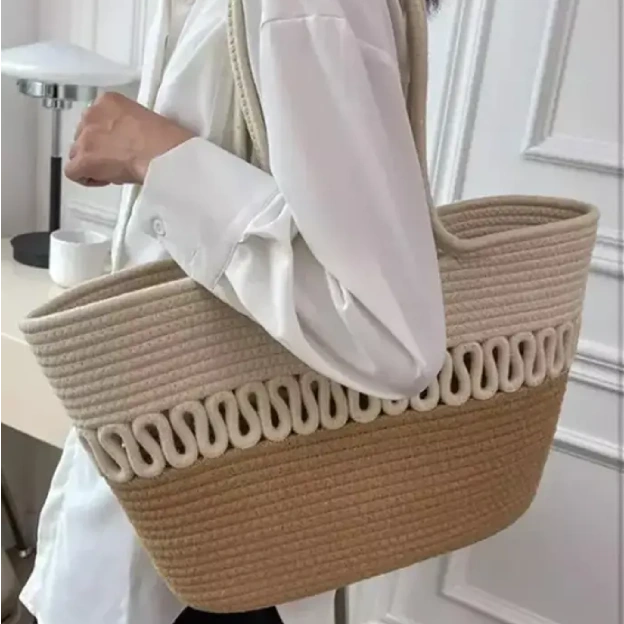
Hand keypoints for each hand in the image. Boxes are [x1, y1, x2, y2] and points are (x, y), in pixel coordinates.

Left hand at [65, 92, 195, 186]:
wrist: (162, 153)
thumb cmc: (164, 139)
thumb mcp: (143, 119)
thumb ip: (125, 125)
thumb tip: (121, 143)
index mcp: (107, 101)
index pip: (95, 120)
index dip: (106, 138)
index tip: (119, 147)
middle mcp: (91, 115)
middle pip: (83, 136)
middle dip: (96, 150)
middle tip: (115, 160)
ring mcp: (85, 138)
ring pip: (77, 154)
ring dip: (91, 164)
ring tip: (112, 171)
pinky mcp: (84, 160)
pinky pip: (73, 172)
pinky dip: (86, 178)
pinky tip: (104, 179)